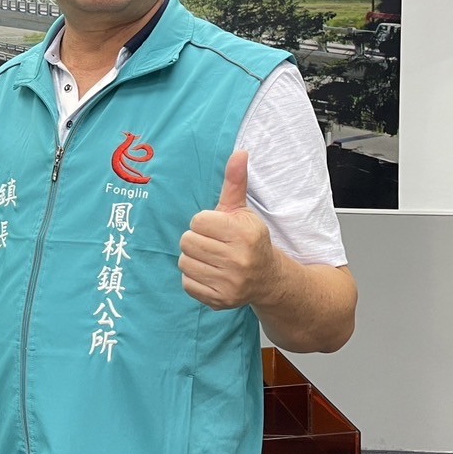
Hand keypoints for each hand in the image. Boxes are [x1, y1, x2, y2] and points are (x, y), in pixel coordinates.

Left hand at [178, 151, 281, 310]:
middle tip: (213, 244)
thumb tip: (239, 152)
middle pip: (187, 241)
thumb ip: (235, 182)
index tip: (218, 229)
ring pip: (184, 262)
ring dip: (194, 259)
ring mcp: (230, 283)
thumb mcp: (243, 210)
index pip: (198, 221)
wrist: (267, 279)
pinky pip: (187, 283)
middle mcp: (239, 260)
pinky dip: (195, 278)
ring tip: (212, 258)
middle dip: (197, 240)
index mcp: (244, 234)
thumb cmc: (248, 239)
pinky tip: (211, 274)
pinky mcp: (220, 301)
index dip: (204, 222)